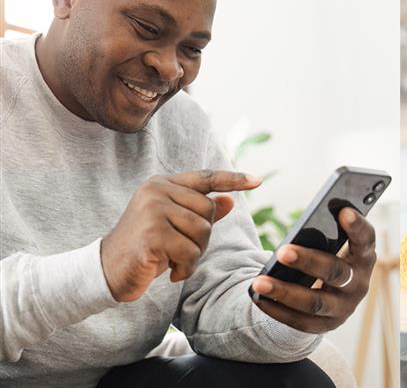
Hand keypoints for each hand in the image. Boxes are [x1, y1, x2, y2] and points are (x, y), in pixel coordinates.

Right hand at [101, 170, 260, 301]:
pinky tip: (170, 272)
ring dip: (193, 255)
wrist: (107, 270)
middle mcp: (157, 191)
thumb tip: (230, 200)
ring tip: (173, 260)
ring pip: (202, 232)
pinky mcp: (151, 234)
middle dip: (203, 237)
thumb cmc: (145, 247)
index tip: (257, 181)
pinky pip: (189, 251)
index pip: (206, 177)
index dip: (233, 180)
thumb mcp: (174, 226)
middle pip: (208, 211)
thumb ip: (199, 212)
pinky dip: (185, 267)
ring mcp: (153, 210)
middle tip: (181, 250)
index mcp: (163, 184)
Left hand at [250, 207, 375, 333]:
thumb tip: (303, 218)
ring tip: (259, 282)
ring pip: (315, 302)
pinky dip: (277, 309)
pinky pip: (300, 321)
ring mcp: (343, 308)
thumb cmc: (329, 255)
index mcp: (363, 256)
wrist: (333, 294)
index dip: (357, 226)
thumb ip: (326, 229)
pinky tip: (258, 297)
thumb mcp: (334, 242)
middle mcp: (358, 283)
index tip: (343, 211)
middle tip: (282, 251)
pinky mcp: (326, 325)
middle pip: (336, 273)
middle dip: (308, 261)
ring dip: (285, 292)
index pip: (365, 239)